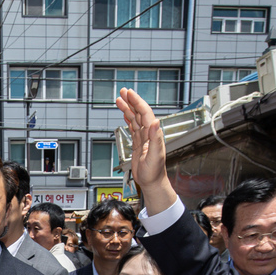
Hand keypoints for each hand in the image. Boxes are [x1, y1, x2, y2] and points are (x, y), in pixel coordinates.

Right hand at [114, 88, 176, 213]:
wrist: (152, 183)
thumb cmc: (155, 172)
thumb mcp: (155, 156)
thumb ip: (155, 138)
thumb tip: (155, 122)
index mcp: (153, 134)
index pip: (145, 113)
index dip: (137, 102)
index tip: (129, 94)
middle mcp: (149, 133)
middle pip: (139, 113)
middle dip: (131, 101)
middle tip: (123, 92)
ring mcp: (143, 138)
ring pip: (134, 118)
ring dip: (128, 108)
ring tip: (120, 99)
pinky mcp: (138, 143)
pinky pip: (133, 127)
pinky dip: (128, 118)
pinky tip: (125, 114)